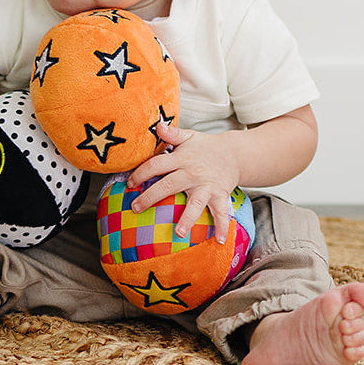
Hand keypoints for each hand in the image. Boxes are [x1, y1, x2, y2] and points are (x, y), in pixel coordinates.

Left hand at [126, 121, 240, 242]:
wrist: (234, 153)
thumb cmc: (205, 147)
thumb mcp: (188, 136)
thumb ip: (171, 132)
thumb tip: (156, 124)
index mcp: (181, 158)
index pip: (157, 164)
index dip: (141, 173)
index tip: (130, 184)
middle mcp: (192, 172)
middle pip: (169, 185)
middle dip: (151, 197)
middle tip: (136, 208)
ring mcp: (207, 185)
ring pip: (195, 203)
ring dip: (188, 218)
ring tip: (179, 233)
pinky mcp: (220, 195)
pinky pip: (221, 212)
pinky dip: (221, 226)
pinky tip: (218, 240)